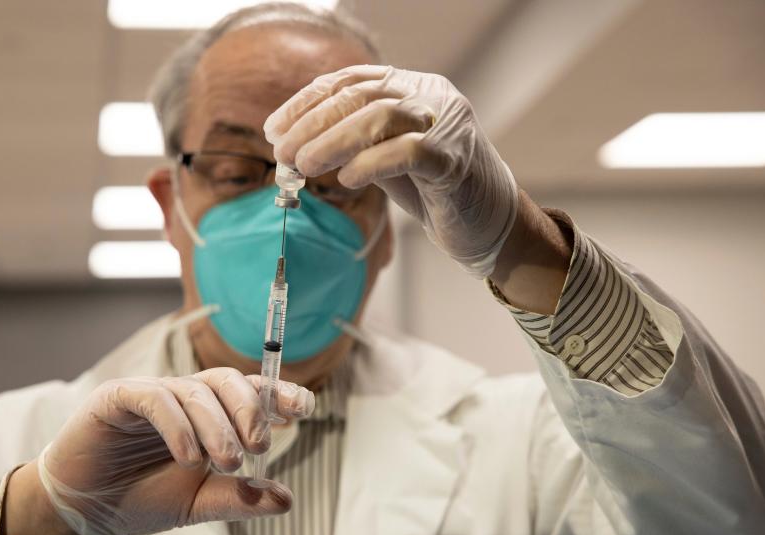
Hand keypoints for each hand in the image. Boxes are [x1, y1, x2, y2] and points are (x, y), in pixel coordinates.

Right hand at [5, 368, 314, 534]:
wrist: (84, 513)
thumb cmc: (142, 499)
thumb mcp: (198, 503)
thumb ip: (239, 499)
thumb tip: (287, 499)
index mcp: (209, 415)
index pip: (251, 392)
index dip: (279, 393)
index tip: (304, 408)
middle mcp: (185, 397)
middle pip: (228, 380)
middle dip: (251, 410)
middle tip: (258, 447)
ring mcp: (152, 393)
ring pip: (196, 390)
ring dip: (218, 426)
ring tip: (226, 462)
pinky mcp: (118, 398)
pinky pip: (155, 398)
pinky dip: (178, 425)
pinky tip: (189, 457)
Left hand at [264, 65, 517, 277]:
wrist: (489, 224)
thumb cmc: (434, 190)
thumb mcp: (385, 157)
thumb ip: (351, 142)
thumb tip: (292, 144)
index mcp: (412, 87)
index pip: (350, 81)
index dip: (306, 103)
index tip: (275, 130)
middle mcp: (431, 95)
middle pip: (361, 96)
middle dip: (313, 124)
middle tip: (283, 153)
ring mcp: (447, 124)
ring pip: (381, 117)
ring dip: (334, 141)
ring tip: (305, 166)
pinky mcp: (456, 160)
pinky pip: (408, 151)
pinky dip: (371, 163)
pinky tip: (348, 180)